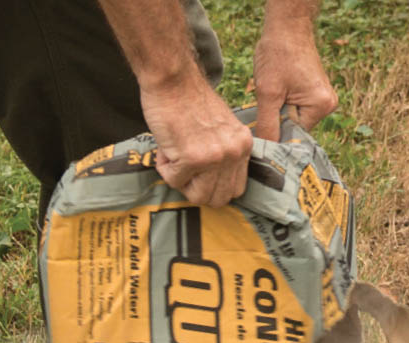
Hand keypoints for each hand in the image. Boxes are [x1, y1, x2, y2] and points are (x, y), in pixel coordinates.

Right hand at [140, 69, 253, 206]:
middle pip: (217, 199)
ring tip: (174, 156)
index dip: (213, 187)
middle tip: (184, 169)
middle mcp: (234, 153)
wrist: (173, 78)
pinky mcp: (192, 157)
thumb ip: (223, 155)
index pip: (235, 190)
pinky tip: (166, 147)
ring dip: (180, 181)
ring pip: (197, 196)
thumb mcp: (221, 129)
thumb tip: (212, 183)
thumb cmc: (189, 100)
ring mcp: (215, 157)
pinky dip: (165, 168)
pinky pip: (174, 180)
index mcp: (244, 146)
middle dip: (196, 189)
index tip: (199, 175)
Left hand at [253, 18, 337, 140]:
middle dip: (277, 121)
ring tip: (273, 95)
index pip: (294, 135)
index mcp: (320, 106)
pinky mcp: (315, 94)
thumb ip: (267, 124)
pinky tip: (278, 92)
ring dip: (279, 112)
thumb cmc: (278, 53)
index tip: (261, 131)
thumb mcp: (268, 92)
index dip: (276, 134)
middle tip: (265, 106)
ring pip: (293, 119)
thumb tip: (266, 150)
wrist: (287, 27)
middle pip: (295, 128)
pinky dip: (283, 105)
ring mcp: (322, 100)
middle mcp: (327, 106)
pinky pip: (296, 109)